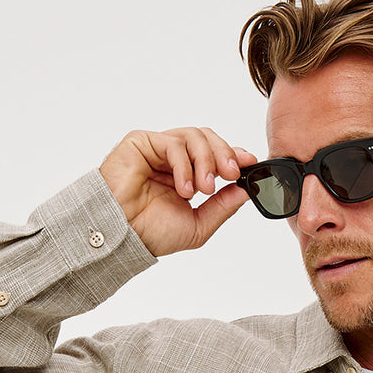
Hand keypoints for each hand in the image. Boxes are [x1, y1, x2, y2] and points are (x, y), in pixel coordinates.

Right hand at [99, 128, 257, 256]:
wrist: (122, 236)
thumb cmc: (151, 233)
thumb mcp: (198, 225)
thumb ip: (222, 207)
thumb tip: (245, 191)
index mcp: (186, 175)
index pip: (214, 154)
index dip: (234, 154)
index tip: (249, 163)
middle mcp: (172, 160)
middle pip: (207, 139)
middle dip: (224, 155)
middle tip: (231, 175)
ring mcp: (157, 149)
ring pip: (194, 136)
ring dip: (205, 162)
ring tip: (202, 190)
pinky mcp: (141, 142)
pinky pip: (173, 142)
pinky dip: (184, 165)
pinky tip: (183, 188)